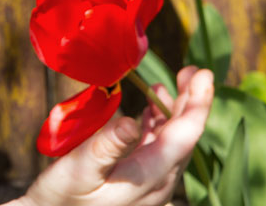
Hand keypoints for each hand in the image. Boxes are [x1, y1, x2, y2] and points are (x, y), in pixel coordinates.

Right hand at [18, 66, 213, 205]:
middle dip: (192, 101)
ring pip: (173, 142)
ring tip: (172, 84)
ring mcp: (150, 184)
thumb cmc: (61, 198)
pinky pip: (159, 150)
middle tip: (193, 71)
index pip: (184, 136)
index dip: (197, 104)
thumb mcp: (78, 170)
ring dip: (176, 111)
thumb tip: (130, 121)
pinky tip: (150, 110)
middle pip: (185, 137)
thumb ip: (105, 147)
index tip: (204, 75)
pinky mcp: (139, 183)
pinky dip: (159, 125)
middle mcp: (157, 183)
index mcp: (147, 177)